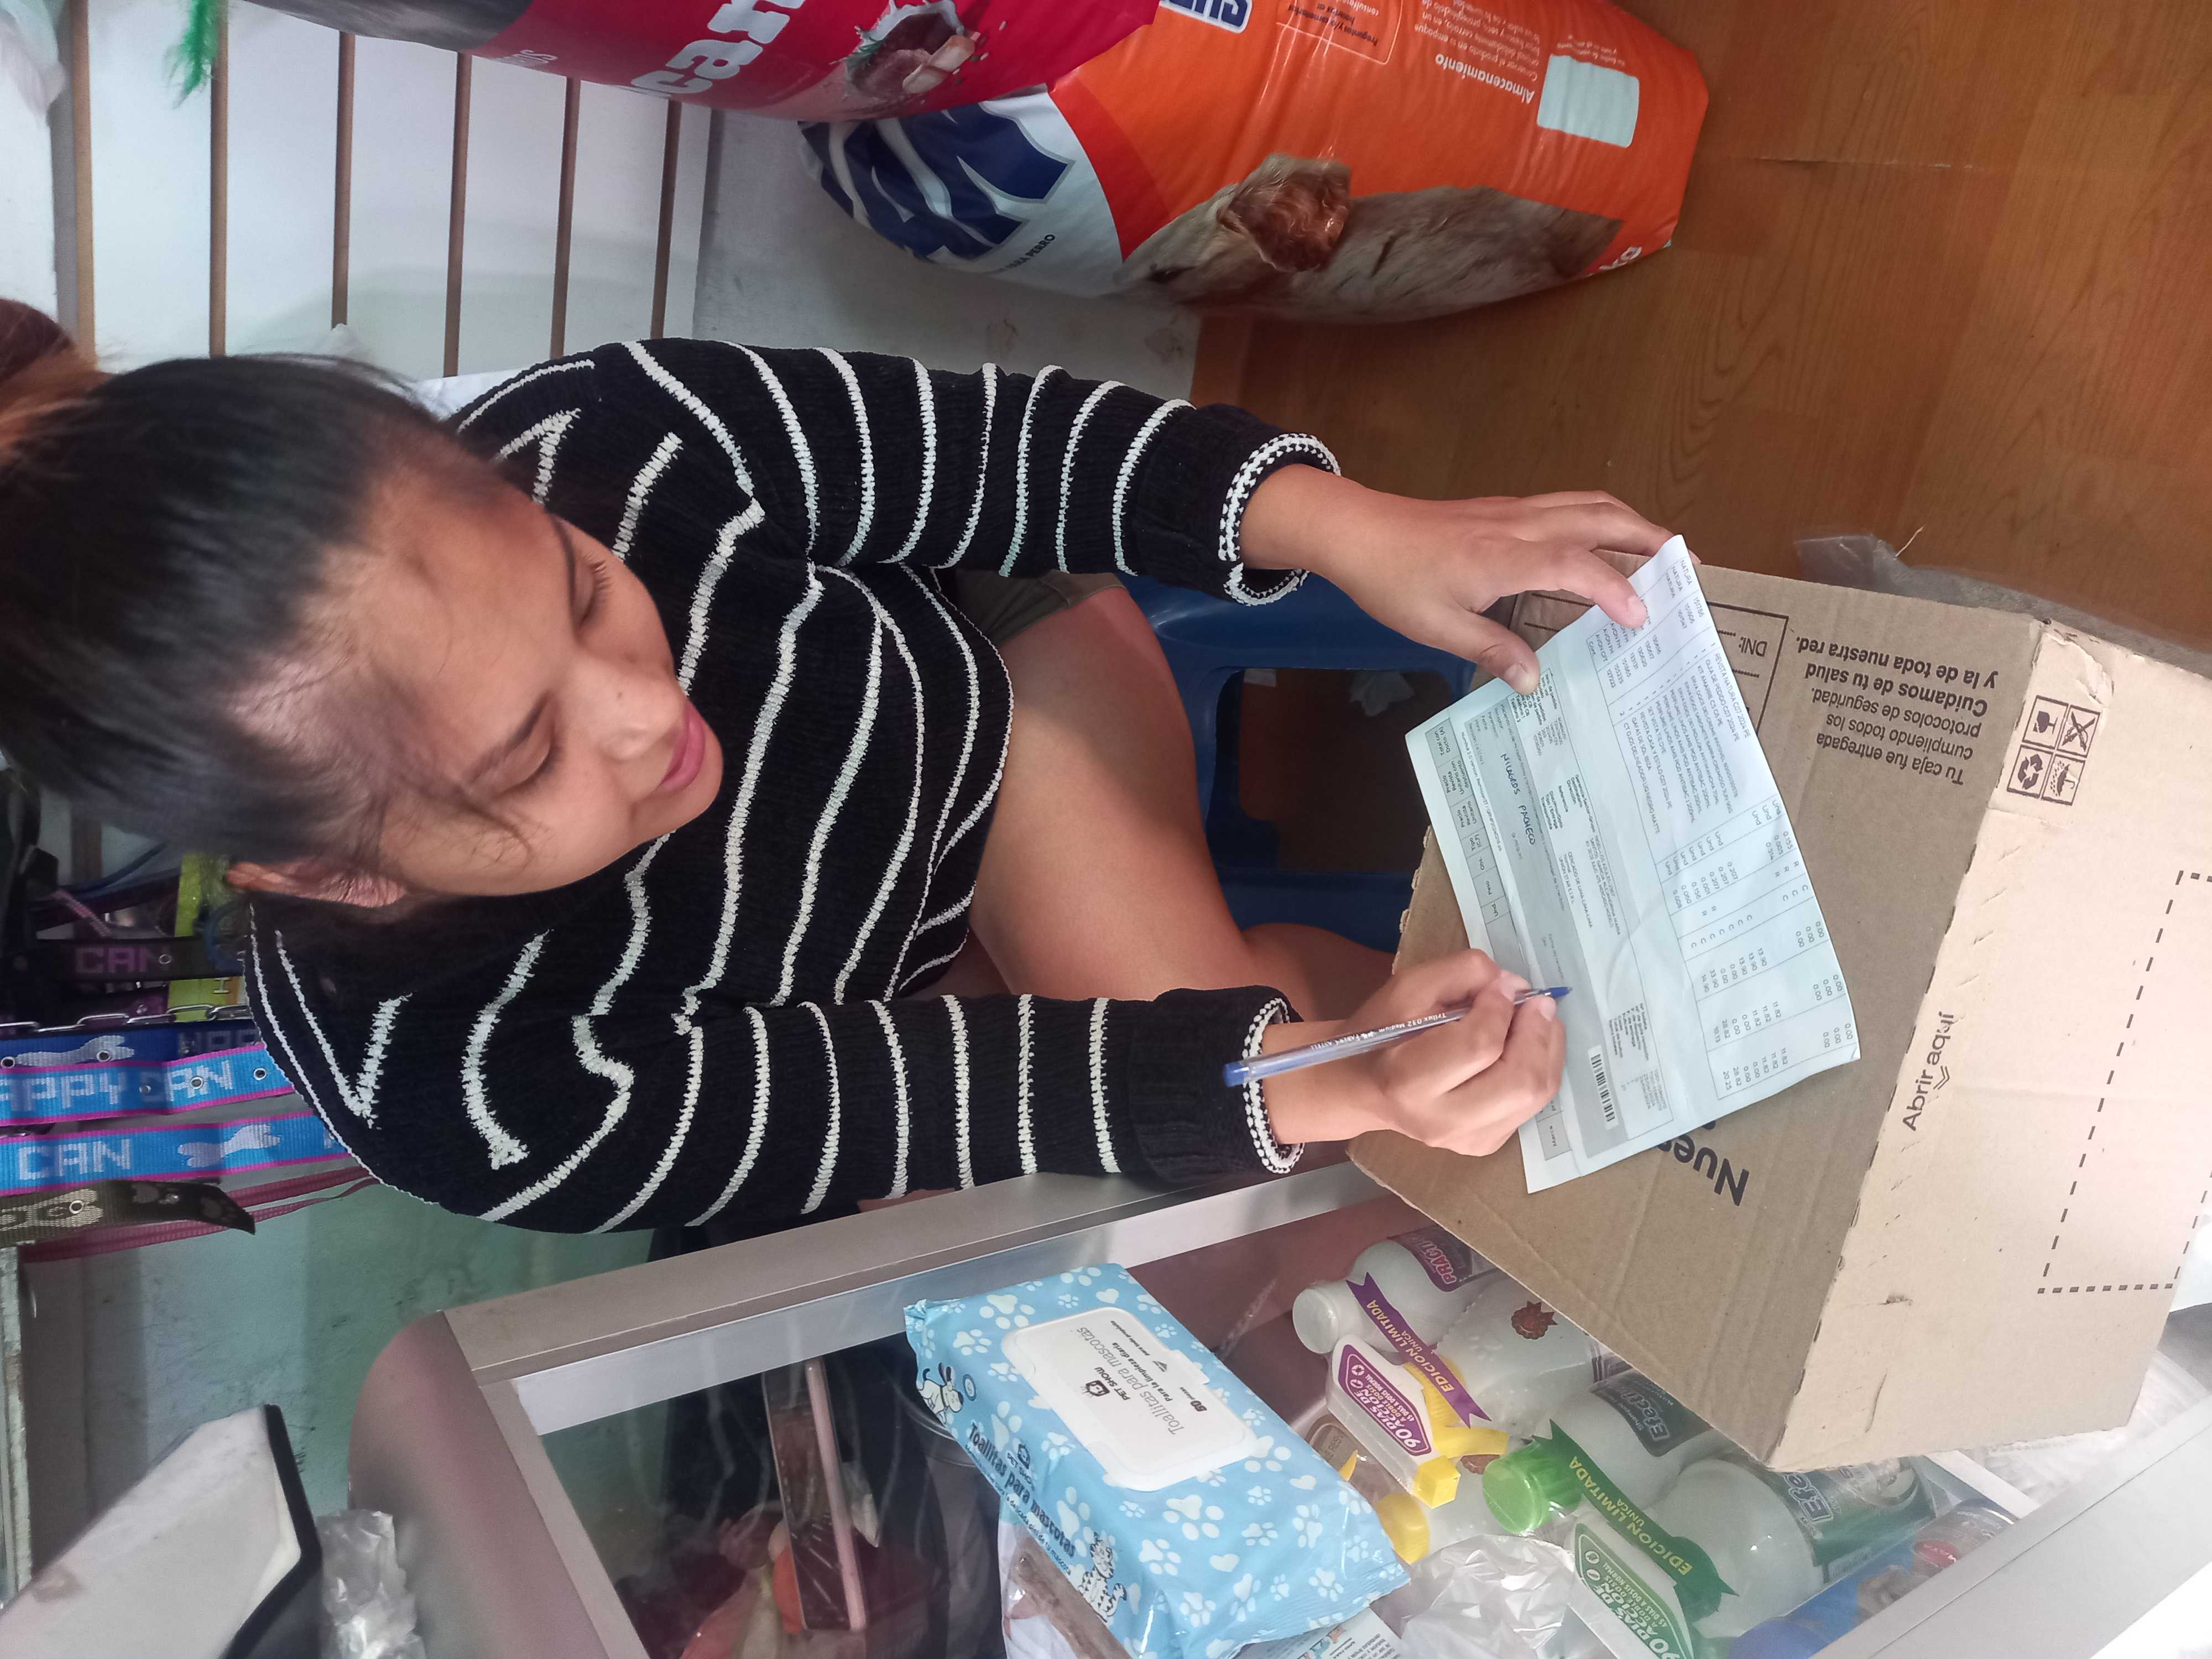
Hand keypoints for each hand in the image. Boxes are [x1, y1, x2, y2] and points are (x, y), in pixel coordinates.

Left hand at [1239, 468, 1669, 692]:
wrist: (1356, 531)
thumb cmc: (1392, 581)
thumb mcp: (1437, 627)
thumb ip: (1491, 650)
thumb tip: (1537, 681)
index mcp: (1504, 557)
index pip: (1577, 566)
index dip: (1615, 590)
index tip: (1645, 617)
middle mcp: (1519, 526)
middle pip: (1600, 519)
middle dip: (1650, 540)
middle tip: (1690, 569)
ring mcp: (1515, 511)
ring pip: (1588, 504)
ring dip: (1632, 522)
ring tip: (1666, 549)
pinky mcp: (1505, 509)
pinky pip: (1568, 504)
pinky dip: (1602, 518)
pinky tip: (1609, 539)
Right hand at [1258, 950, 1564, 1154]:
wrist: (1362, 1087)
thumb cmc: (1382, 1031)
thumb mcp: (1408, 988)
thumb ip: (1461, 973)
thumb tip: (1514, 985)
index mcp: (1410, 1080)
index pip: (1480, 1046)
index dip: (1501, 1008)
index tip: (1501, 985)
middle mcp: (1443, 1120)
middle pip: (1521, 1081)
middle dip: (1538, 1033)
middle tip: (1536, 1003)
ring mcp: (1468, 1140)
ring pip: (1536, 1095)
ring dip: (1547, 1049)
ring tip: (1536, 1020)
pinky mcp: (1486, 1144)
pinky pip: (1533, 1105)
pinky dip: (1539, 1069)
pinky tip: (1524, 1048)